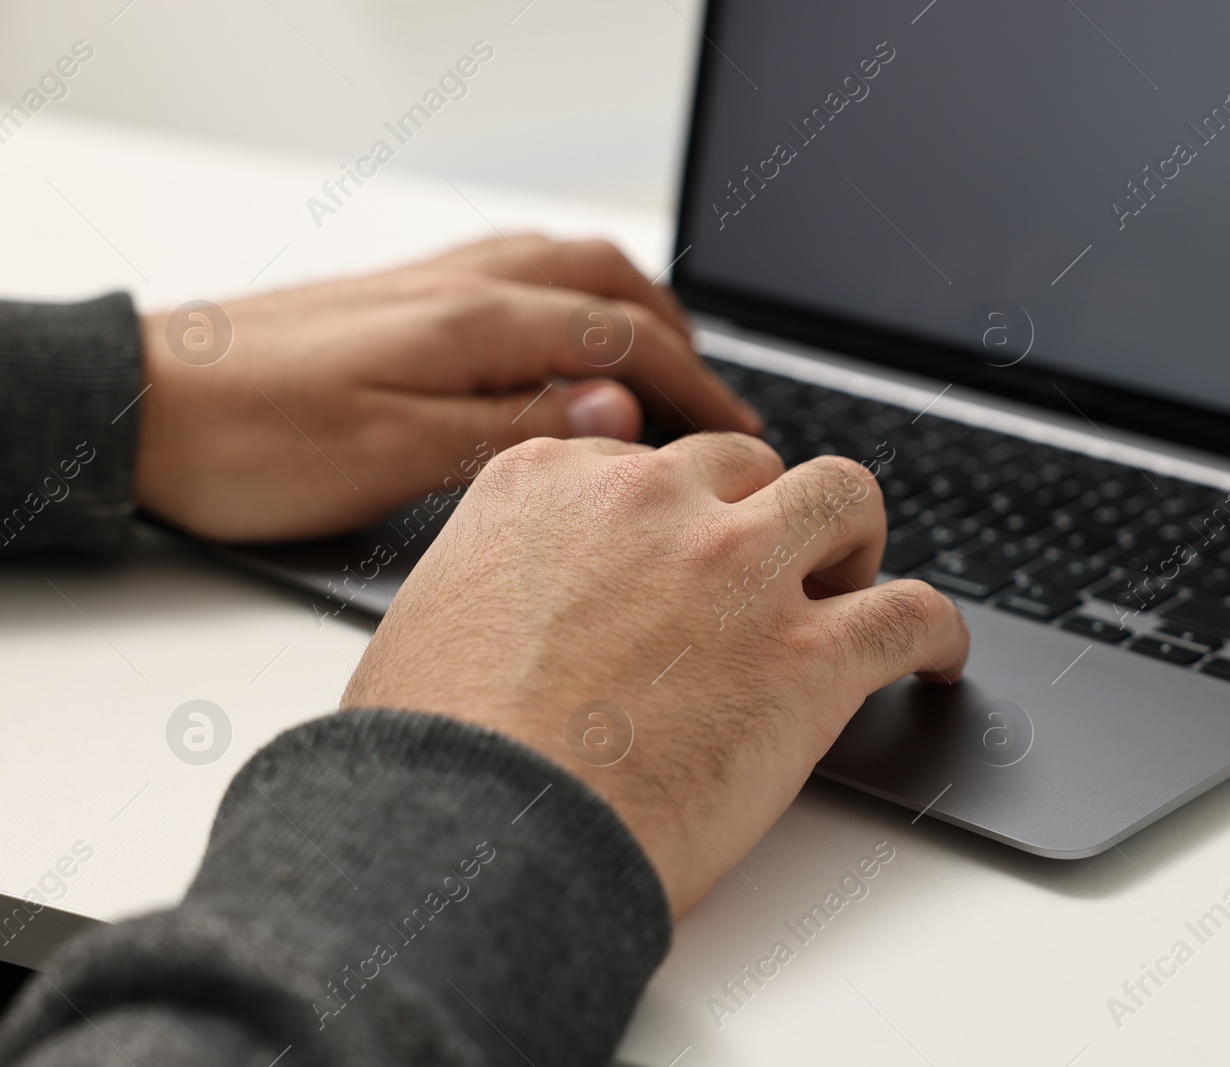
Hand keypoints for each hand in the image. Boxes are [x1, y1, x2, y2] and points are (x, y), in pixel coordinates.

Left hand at [135, 234, 760, 540]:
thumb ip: (514, 426)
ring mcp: (427, 284)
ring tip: (662, 358)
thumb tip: (621, 406)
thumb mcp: (393, 457)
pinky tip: (561, 332)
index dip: (693, 386)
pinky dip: (570, 293)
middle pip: (605, 282)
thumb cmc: (252, 443)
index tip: (735, 432)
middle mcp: (457, 286)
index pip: (621, 340)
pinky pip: (514, 269)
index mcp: (471, 323)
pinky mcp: (398, 297)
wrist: (140, 404)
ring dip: (629, 302)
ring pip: (562, 264)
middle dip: (677, 333)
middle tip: (714, 396)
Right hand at [341, 433, 969, 916]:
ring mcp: (737, 571)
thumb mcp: (432, 616)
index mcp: (551, 485)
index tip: (689, 544)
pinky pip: (912, 612)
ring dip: (855, 539)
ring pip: (845, 497)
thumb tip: (527, 595)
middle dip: (765, 512)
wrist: (472, 837)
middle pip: (749, 466)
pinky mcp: (808, 655)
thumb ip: (499, 570)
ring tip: (856, 585)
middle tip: (770, 572)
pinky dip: (937, 631)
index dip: (679, 510)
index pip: (648, 462)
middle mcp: (652, 504)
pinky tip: (936, 658)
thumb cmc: (436, 755)